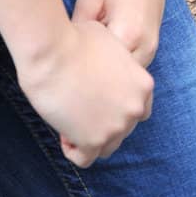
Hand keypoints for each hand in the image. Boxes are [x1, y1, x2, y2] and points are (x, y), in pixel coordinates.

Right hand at [16, 18, 153, 169]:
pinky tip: (62, 132)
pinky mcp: (93, 142)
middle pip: (122, 128)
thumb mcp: (106, 40)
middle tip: (78, 106)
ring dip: (89, 137)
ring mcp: (116, 128)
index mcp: (142, 84)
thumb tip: (102, 63)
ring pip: (106, 146)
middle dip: (102, 120)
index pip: (138, 108)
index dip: (117, 104)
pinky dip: (73, 150)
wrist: (52, 51)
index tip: (97, 95)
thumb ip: (115, 60)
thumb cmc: (73, 38)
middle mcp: (134, 109)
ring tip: (69, 119)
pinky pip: (84, 158)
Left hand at [54, 0, 170, 160]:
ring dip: (109, 102)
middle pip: (120, 95)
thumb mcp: (88, 1)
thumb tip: (61, 60)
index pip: (103, 83)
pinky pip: (136, 79)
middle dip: (96, 111)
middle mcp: (144, 48)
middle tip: (68, 122)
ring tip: (80, 109)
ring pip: (131, 91)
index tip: (59, 111)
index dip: (81, 99)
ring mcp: (152, 48)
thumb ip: (78, 31)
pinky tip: (98, 85)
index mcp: (126, 37)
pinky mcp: (153, 44)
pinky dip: (120, 86)